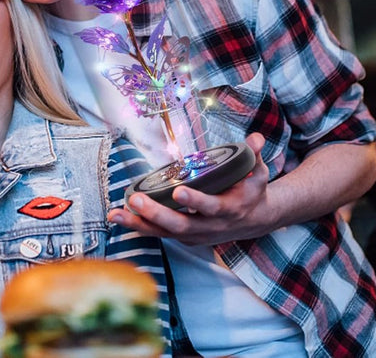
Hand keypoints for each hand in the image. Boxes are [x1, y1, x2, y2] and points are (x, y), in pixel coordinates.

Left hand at [108, 134, 273, 244]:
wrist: (256, 220)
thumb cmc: (251, 190)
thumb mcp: (258, 172)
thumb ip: (254, 155)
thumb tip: (256, 137)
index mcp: (229, 209)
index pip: (211, 207)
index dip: (195, 202)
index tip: (179, 191)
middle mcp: (211, 226)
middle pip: (181, 225)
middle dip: (157, 214)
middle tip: (137, 200)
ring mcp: (197, 235)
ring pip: (166, 233)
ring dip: (140, 224)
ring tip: (117, 213)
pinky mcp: (185, 237)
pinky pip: (160, 234)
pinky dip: (141, 227)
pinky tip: (122, 217)